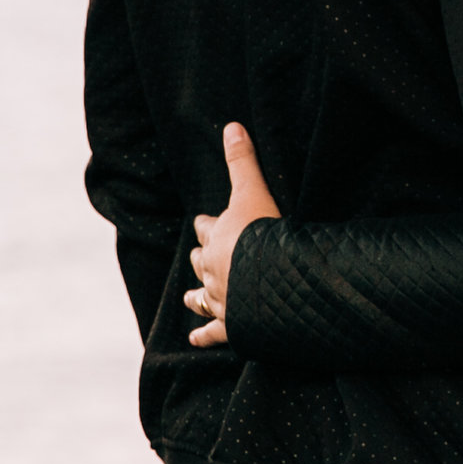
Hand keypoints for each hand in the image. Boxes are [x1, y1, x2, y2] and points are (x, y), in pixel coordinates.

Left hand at [183, 122, 281, 347]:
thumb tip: (231, 125)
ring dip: (196, 294)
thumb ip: (243, 160)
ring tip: (190, 295)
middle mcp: (213, 268)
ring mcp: (221, 298)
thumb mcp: (253, 190)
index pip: (208, 227)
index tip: (205, 222)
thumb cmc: (263, 233)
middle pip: (201, 260)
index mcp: (218, 237)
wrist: (272, 278)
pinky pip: (212, 331)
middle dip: (202, 256)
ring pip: (201, 296)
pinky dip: (202, 335)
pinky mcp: (232, 324)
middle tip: (203, 254)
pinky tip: (194, 338)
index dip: (208, 224)